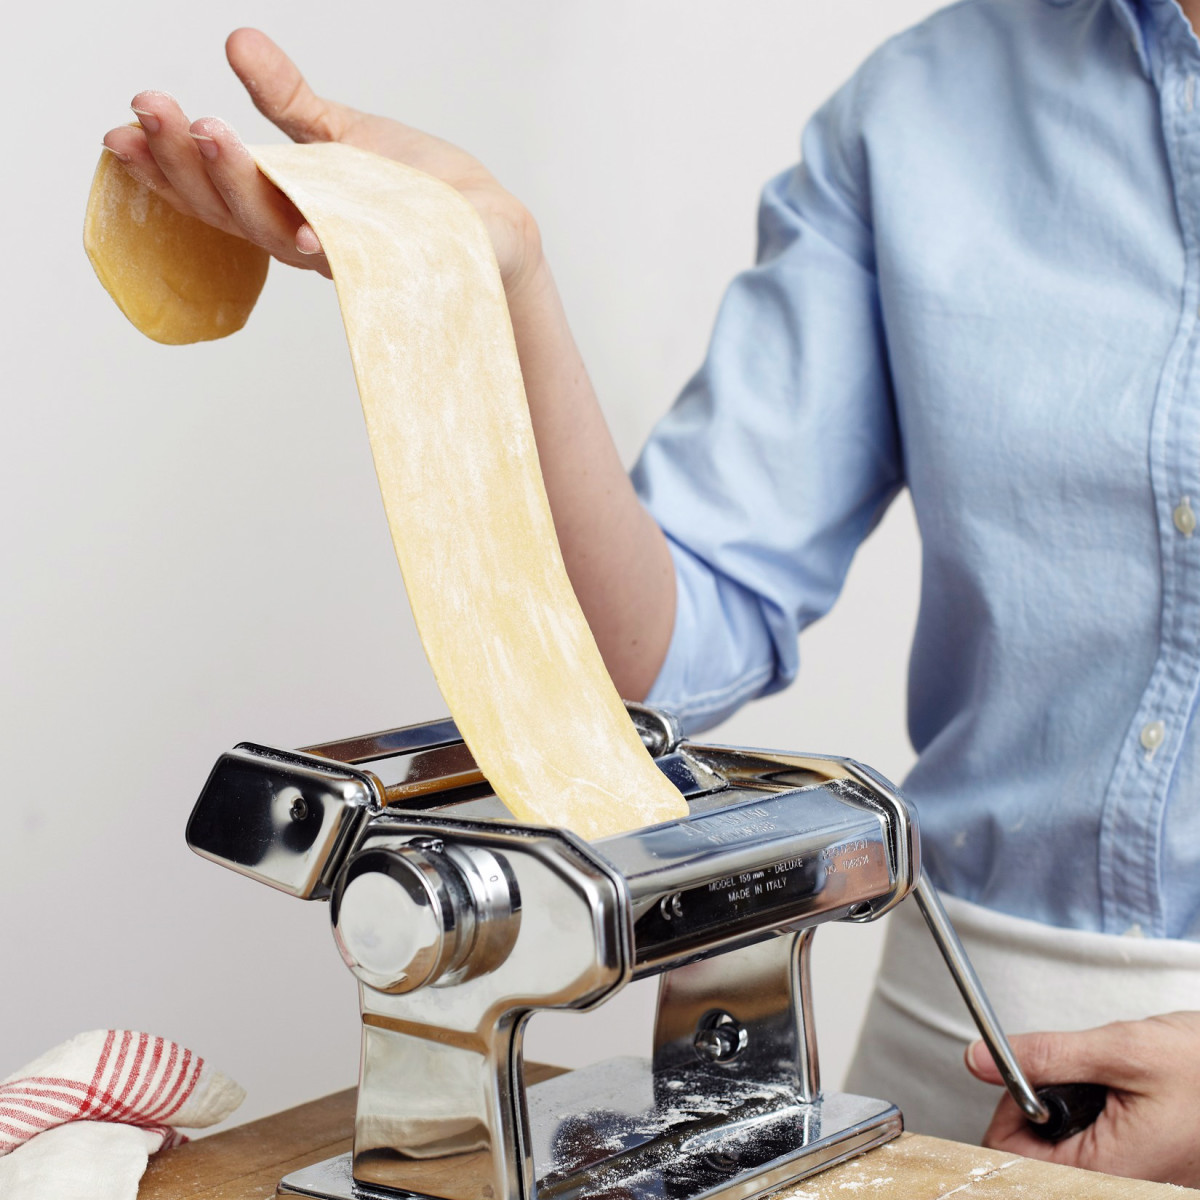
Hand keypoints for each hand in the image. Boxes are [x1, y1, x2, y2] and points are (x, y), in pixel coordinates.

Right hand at [101, 29, 541, 289]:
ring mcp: (341, 257)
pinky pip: (347, 264)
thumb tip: (235, 41)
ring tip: (208, 132)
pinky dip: (321, 246)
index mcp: (284, 205)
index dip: (164, 164)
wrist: (487, 230)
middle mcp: (302, 237)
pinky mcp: (387, 270)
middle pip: (228, 208)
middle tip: (151, 111)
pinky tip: (300, 228)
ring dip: (236, 186)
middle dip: (183, 160)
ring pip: (274, 232)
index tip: (120, 128)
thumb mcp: (339, 133)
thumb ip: (287, 100)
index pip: (212, 189)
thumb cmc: (417, 192)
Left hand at [965, 1011, 1199, 1186]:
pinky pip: (1091, 1157)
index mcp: (1111, 1170)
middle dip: (1040, 1113)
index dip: (1010, 1112)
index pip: (1011, 1159)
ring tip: (1105, 1091)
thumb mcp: (1122, 1049)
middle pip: (1033, 1159)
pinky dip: (1091, 1126)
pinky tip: (1116, 1107)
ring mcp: (1133, 1183)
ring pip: (1060, 1156)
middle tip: (1073, 1080)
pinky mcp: (1143, 1174)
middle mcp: (1120, 1186)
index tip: (1026, 1080)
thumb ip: (1047, 1056)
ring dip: (1068, 1118)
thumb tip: (981, 1061)